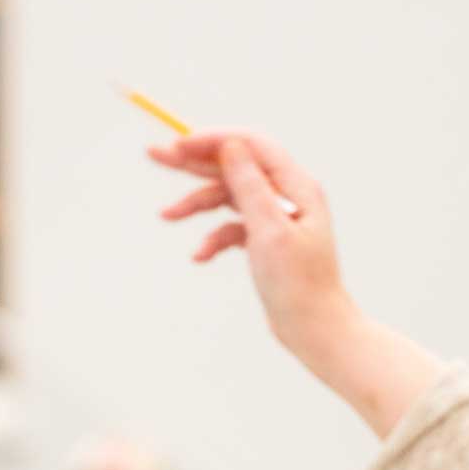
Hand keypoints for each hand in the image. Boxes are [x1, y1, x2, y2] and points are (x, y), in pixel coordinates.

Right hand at [150, 131, 357, 362]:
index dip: (212, 140)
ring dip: (196, 205)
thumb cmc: (298, 284)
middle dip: (193, 163)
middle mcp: (288, 195)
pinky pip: (231, 228)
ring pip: (228, 197)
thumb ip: (249, 185)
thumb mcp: (269, 230)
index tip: (178, 145)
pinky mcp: (266, 240)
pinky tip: (199, 256)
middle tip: (154, 154)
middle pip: (234, 166)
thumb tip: (231, 145)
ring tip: (166, 216)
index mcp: (297, 186)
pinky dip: (213, 238)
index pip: (250, 145)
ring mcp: (276, 217)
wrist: (314, 329)